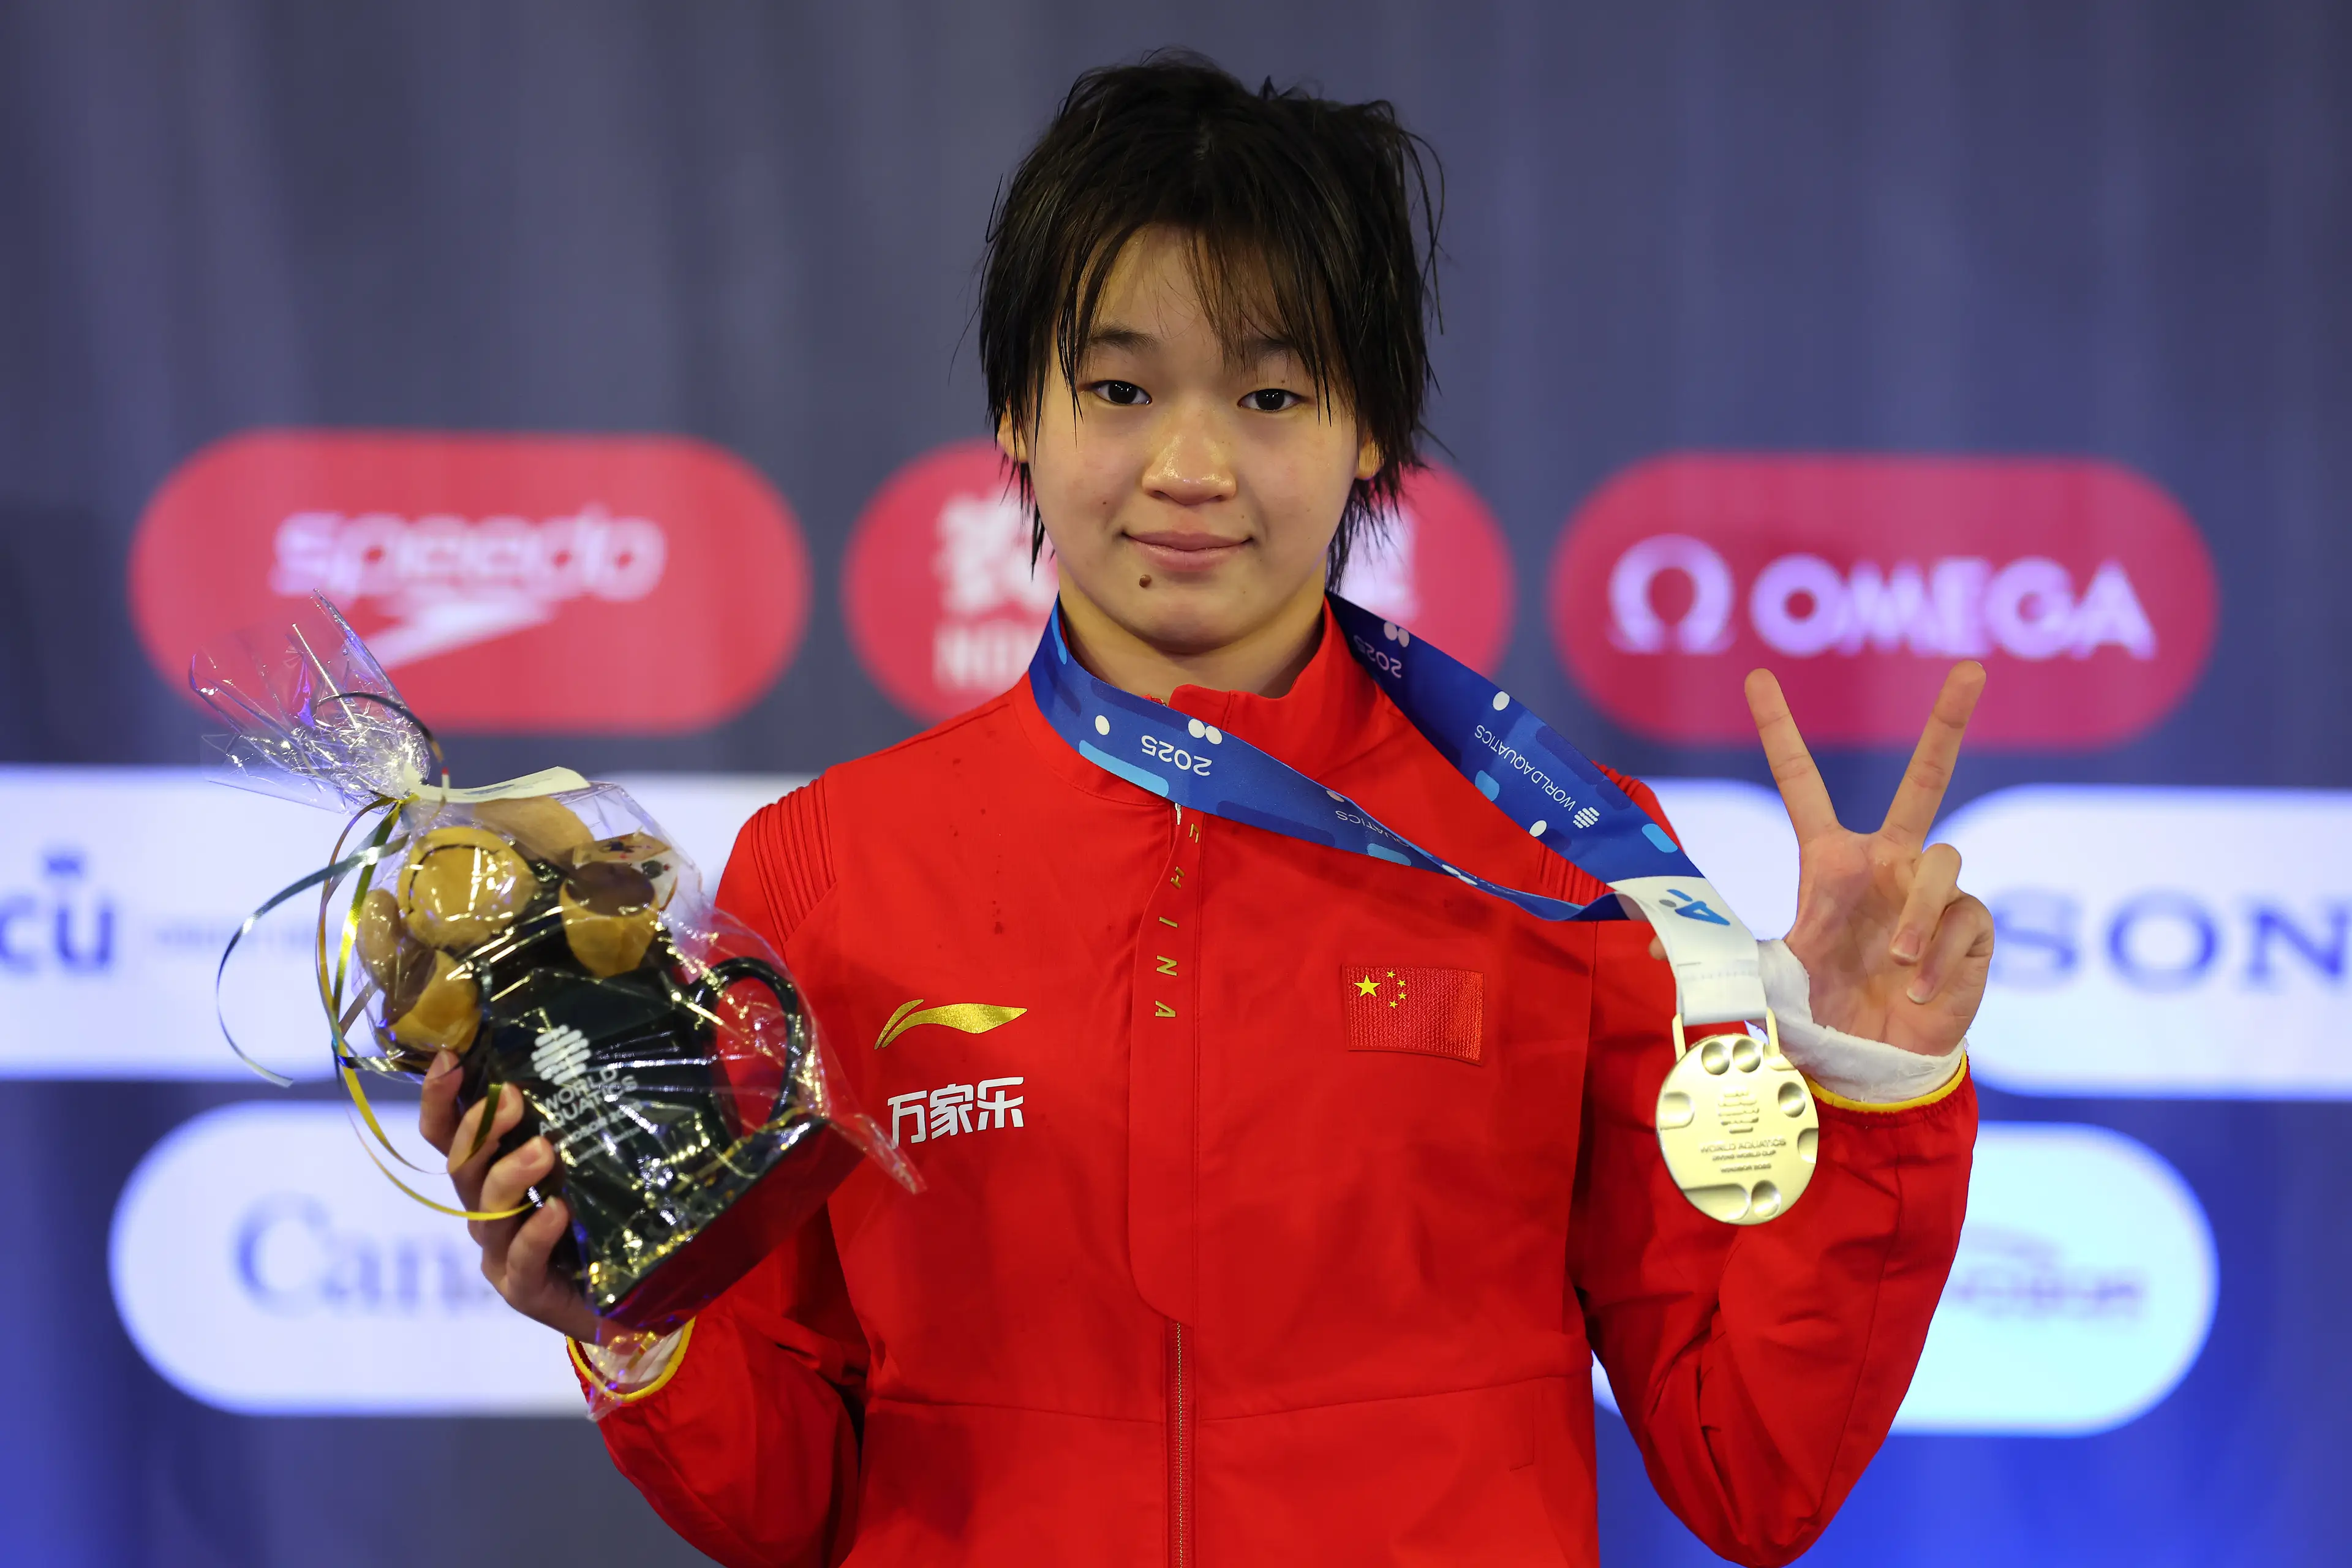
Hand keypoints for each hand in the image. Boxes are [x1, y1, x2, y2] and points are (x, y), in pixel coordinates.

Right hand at [419, 1051, 605, 1341]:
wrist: (628, 1292)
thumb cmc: (605, 1214)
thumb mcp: (592, 1156)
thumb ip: (588, 1113)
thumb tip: (623, 1050)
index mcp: (490, 1172)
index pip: (447, 1133)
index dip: (439, 1098)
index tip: (450, 1059)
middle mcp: (486, 1209)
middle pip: (461, 1167)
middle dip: (479, 1129)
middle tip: (514, 1099)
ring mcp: (499, 1251)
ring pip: (487, 1210)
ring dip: (511, 1174)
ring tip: (545, 1151)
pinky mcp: (522, 1289)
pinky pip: (521, 1259)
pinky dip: (536, 1233)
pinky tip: (556, 1212)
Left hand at [1744, 663, 1993, 1055]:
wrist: (1874, 1063)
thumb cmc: (1822, 1010)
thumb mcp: (1767, 973)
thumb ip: (1723, 949)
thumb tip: (1653, 944)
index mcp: (1831, 862)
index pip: (1801, 783)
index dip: (1779, 731)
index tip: (1756, 678)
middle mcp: (1888, 863)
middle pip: (1925, 778)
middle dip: (1949, 722)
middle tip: (1971, 669)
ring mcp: (1934, 890)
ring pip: (1941, 862)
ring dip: (1917, 919)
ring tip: (1895, 963)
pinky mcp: (1972, 922)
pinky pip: (1962, 919)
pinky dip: (1937, 959)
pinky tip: (1918, 989)